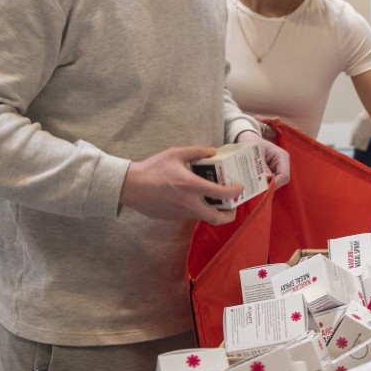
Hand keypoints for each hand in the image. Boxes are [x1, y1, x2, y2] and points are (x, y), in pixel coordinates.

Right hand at [119, 146, 241, 223]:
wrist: (131, 187)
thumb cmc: (152, 169)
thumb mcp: (175, 154)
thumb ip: (196, 151)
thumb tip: (212, 151)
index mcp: (192, 186)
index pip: (221, 194)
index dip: (234, 192)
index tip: (239, 188)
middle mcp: (189, 203)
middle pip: (216, 218)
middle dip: (229, 215)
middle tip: (232, 207)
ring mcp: (181, 213)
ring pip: (203, 217)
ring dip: (212, 211)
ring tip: (215, 200)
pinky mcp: (173, 217)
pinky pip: (190, 215)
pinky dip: (197, 209)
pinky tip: (194, 199)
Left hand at [236, 128, 289, 189]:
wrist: (247, 138)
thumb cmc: (252, 142)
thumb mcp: (255, 152)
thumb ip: (262, 166)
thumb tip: (267, 178)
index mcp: (282, 156)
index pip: (284, 175)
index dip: (275, 184)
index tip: (262, 188)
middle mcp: (282, 163)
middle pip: (280, 181)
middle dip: (268, 186)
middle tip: (255, 188)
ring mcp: (277, 168)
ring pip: (274, 183)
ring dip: (264, 186)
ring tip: (252, 185)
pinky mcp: (271, 172)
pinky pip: (268, 182)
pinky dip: (261, 184)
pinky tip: (253, 183)